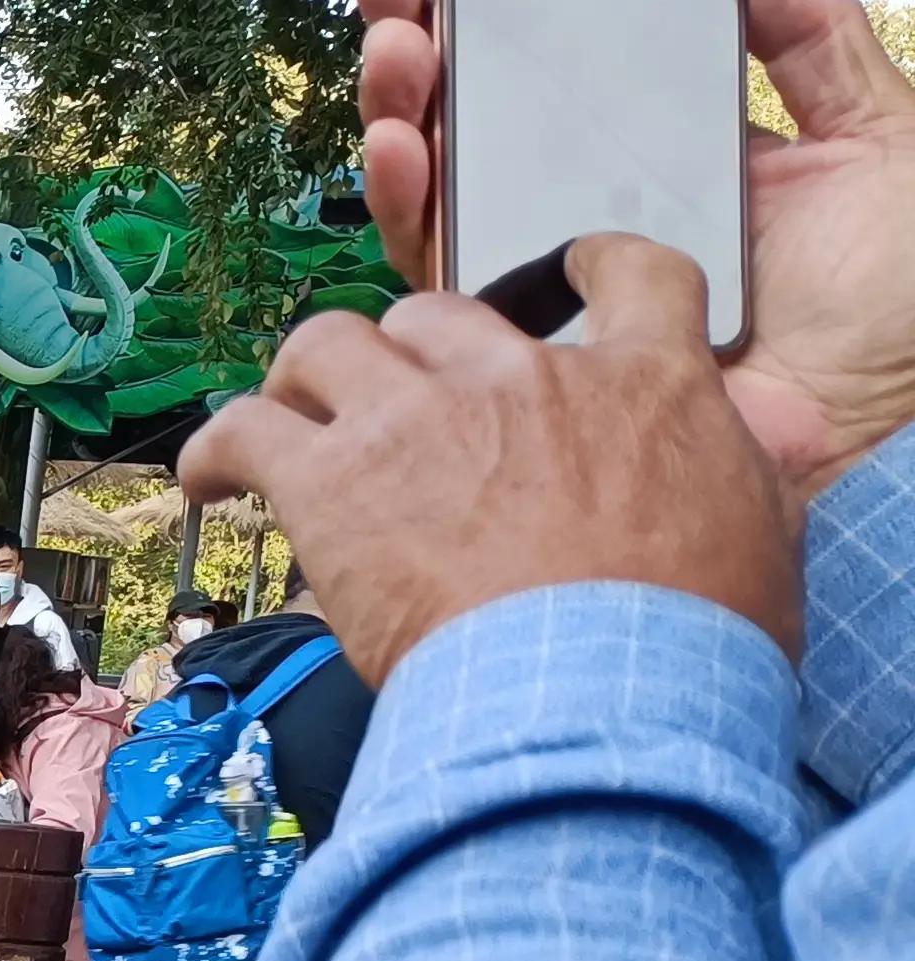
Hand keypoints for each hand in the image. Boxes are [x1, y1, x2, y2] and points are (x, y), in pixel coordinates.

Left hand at [181, 233, 797, 675]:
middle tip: (394, 411)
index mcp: (646, 384)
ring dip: (304, 379)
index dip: (588, 267)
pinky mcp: (334, 479)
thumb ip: (728, 478)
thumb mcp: (752, 535)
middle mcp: (525, 377)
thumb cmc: (681, 645)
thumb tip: (718, 473)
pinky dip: (216, 448)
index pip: (632, 275)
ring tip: (292, 425)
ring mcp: (421, 419)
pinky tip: (209, 478)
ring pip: (329, 342)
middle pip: (441, 315)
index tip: (563, 277)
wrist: (604, 694)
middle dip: (410, 355)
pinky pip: (245, 428)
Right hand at [351, 0, 914, 499]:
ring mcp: (538, 271)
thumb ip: (815, 39)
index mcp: (658, 148)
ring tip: (397, 39)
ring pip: (435, 173)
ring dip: (398, 97)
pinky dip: (403, 194)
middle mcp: (582, 202)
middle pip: (472, 102)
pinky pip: (434, 263)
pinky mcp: (509, 340)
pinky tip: (403, 140)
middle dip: (414, 23)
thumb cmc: (893, 308)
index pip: (555, 58)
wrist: (870, 426)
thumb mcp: (879, 140)